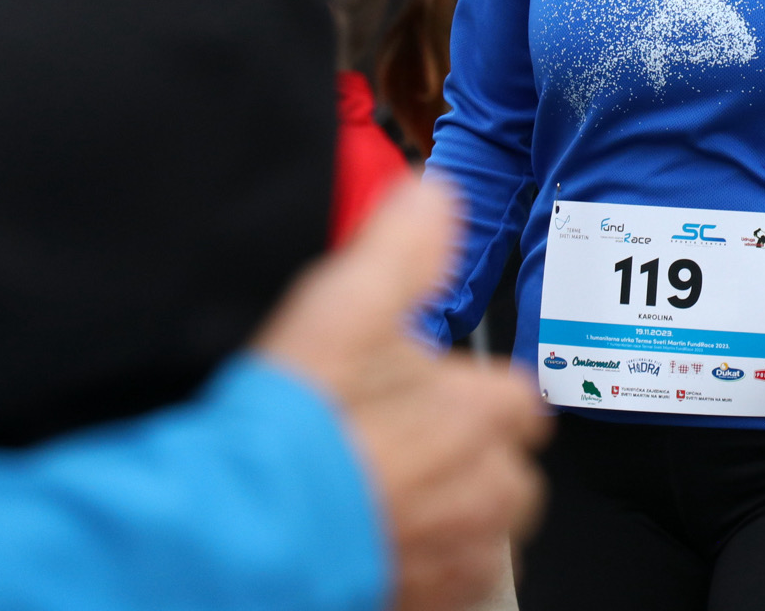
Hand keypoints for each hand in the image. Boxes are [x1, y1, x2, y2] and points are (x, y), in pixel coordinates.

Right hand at [258, 179, 548, 610]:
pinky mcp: (428, 599)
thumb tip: (435, 195)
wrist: (246, 527)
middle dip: (471, 459)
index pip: (518, 398)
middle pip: (509, 470)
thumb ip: (402, 245)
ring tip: (388, 496)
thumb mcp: (346, 303)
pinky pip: (451, 584)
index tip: (440, 392)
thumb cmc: (299, 423)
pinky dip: (425, 565)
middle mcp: (488, 487)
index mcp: (484, 412)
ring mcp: (460, 553)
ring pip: (484, 531)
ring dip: (452, 515)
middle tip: (405, 447)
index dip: (474, 391)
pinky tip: (380, 541)